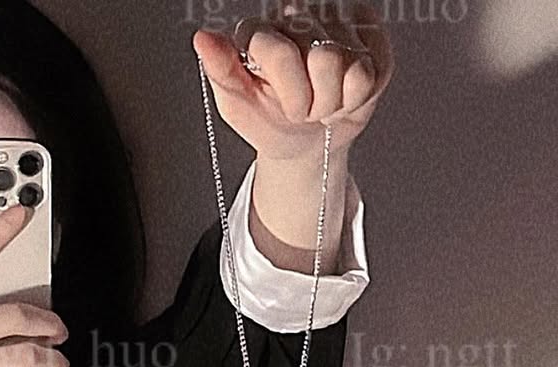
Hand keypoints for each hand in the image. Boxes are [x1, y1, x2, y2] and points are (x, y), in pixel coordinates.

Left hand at [191, 1, 393, 161]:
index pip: (281, 52)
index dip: (291, 93)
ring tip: (323, 102)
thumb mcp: (237, 107)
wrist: (306, 144)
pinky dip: (357, 97)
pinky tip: (344, 95)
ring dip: (335, 100)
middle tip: (304, 108)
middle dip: (313, 101)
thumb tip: (202, 37)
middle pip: (322, 59)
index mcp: (260, 30)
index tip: (284, 106)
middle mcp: (299, 14)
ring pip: (350, 66)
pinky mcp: (370, 34)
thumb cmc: (269, 122)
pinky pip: (372, 72)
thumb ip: (221, 71)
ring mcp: (337, 21)